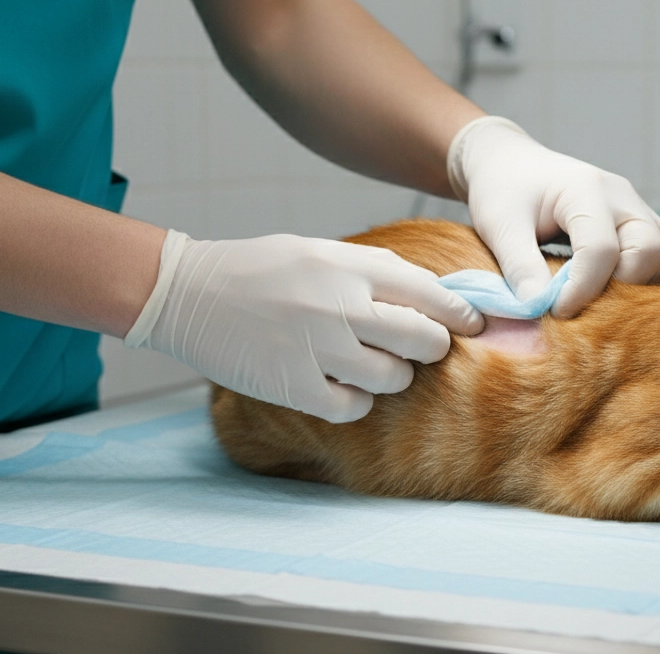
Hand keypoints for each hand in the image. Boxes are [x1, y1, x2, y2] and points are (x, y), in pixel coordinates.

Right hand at [125, 232, 483, 422]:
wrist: (187, 293)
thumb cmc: (259, 269)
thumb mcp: (318, 251)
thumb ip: (372, 271)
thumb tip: (433, 294)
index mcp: (348, 266)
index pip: (429, 292)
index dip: (460, 313)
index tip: (472, 325)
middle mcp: (339, 305)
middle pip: (422, 339)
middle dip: (433, 348)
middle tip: (424, 349)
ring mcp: (316, 347)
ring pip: (393, 378)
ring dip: (393, 376)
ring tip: (371, 365)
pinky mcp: (293, 385)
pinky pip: (353, 407)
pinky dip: (356, 402)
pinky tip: (341, 386)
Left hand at [448, 116, 659, 317]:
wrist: (509, 162)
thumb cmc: (502, 189)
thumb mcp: (499, 225)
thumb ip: (519, 266)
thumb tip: (539, 308)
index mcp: (585, 189)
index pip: (601, 249)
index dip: (582, 290)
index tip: (556, 312)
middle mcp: (620, 195)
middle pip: (650, 249)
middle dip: (620, 287)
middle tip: (581, 303)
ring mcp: (633, 205)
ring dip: (641, 280)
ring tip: (598, 294)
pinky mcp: (637, 218)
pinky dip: (645, 274)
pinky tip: (608, 286)